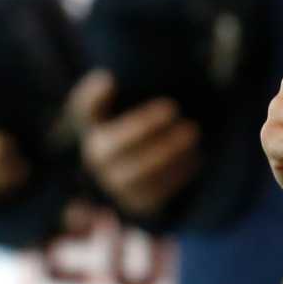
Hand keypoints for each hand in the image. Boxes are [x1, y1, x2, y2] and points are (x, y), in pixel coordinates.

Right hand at [69, 71, 199, 218]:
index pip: (85, 112)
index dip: (92, 99)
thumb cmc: (148, 133)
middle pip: (112, 148)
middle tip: (174, 109)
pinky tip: (196, 155)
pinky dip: (178, 173)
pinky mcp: (140, 204)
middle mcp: (99, 160)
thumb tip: (112, 80)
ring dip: (167, 152)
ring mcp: (117, 185)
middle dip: (144, 127)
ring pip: (137, 174)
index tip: (110, 79)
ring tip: (193, 133)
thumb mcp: (138, 111)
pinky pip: (157, 193)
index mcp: (96, 129)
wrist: (151, 178)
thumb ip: (135, 93)